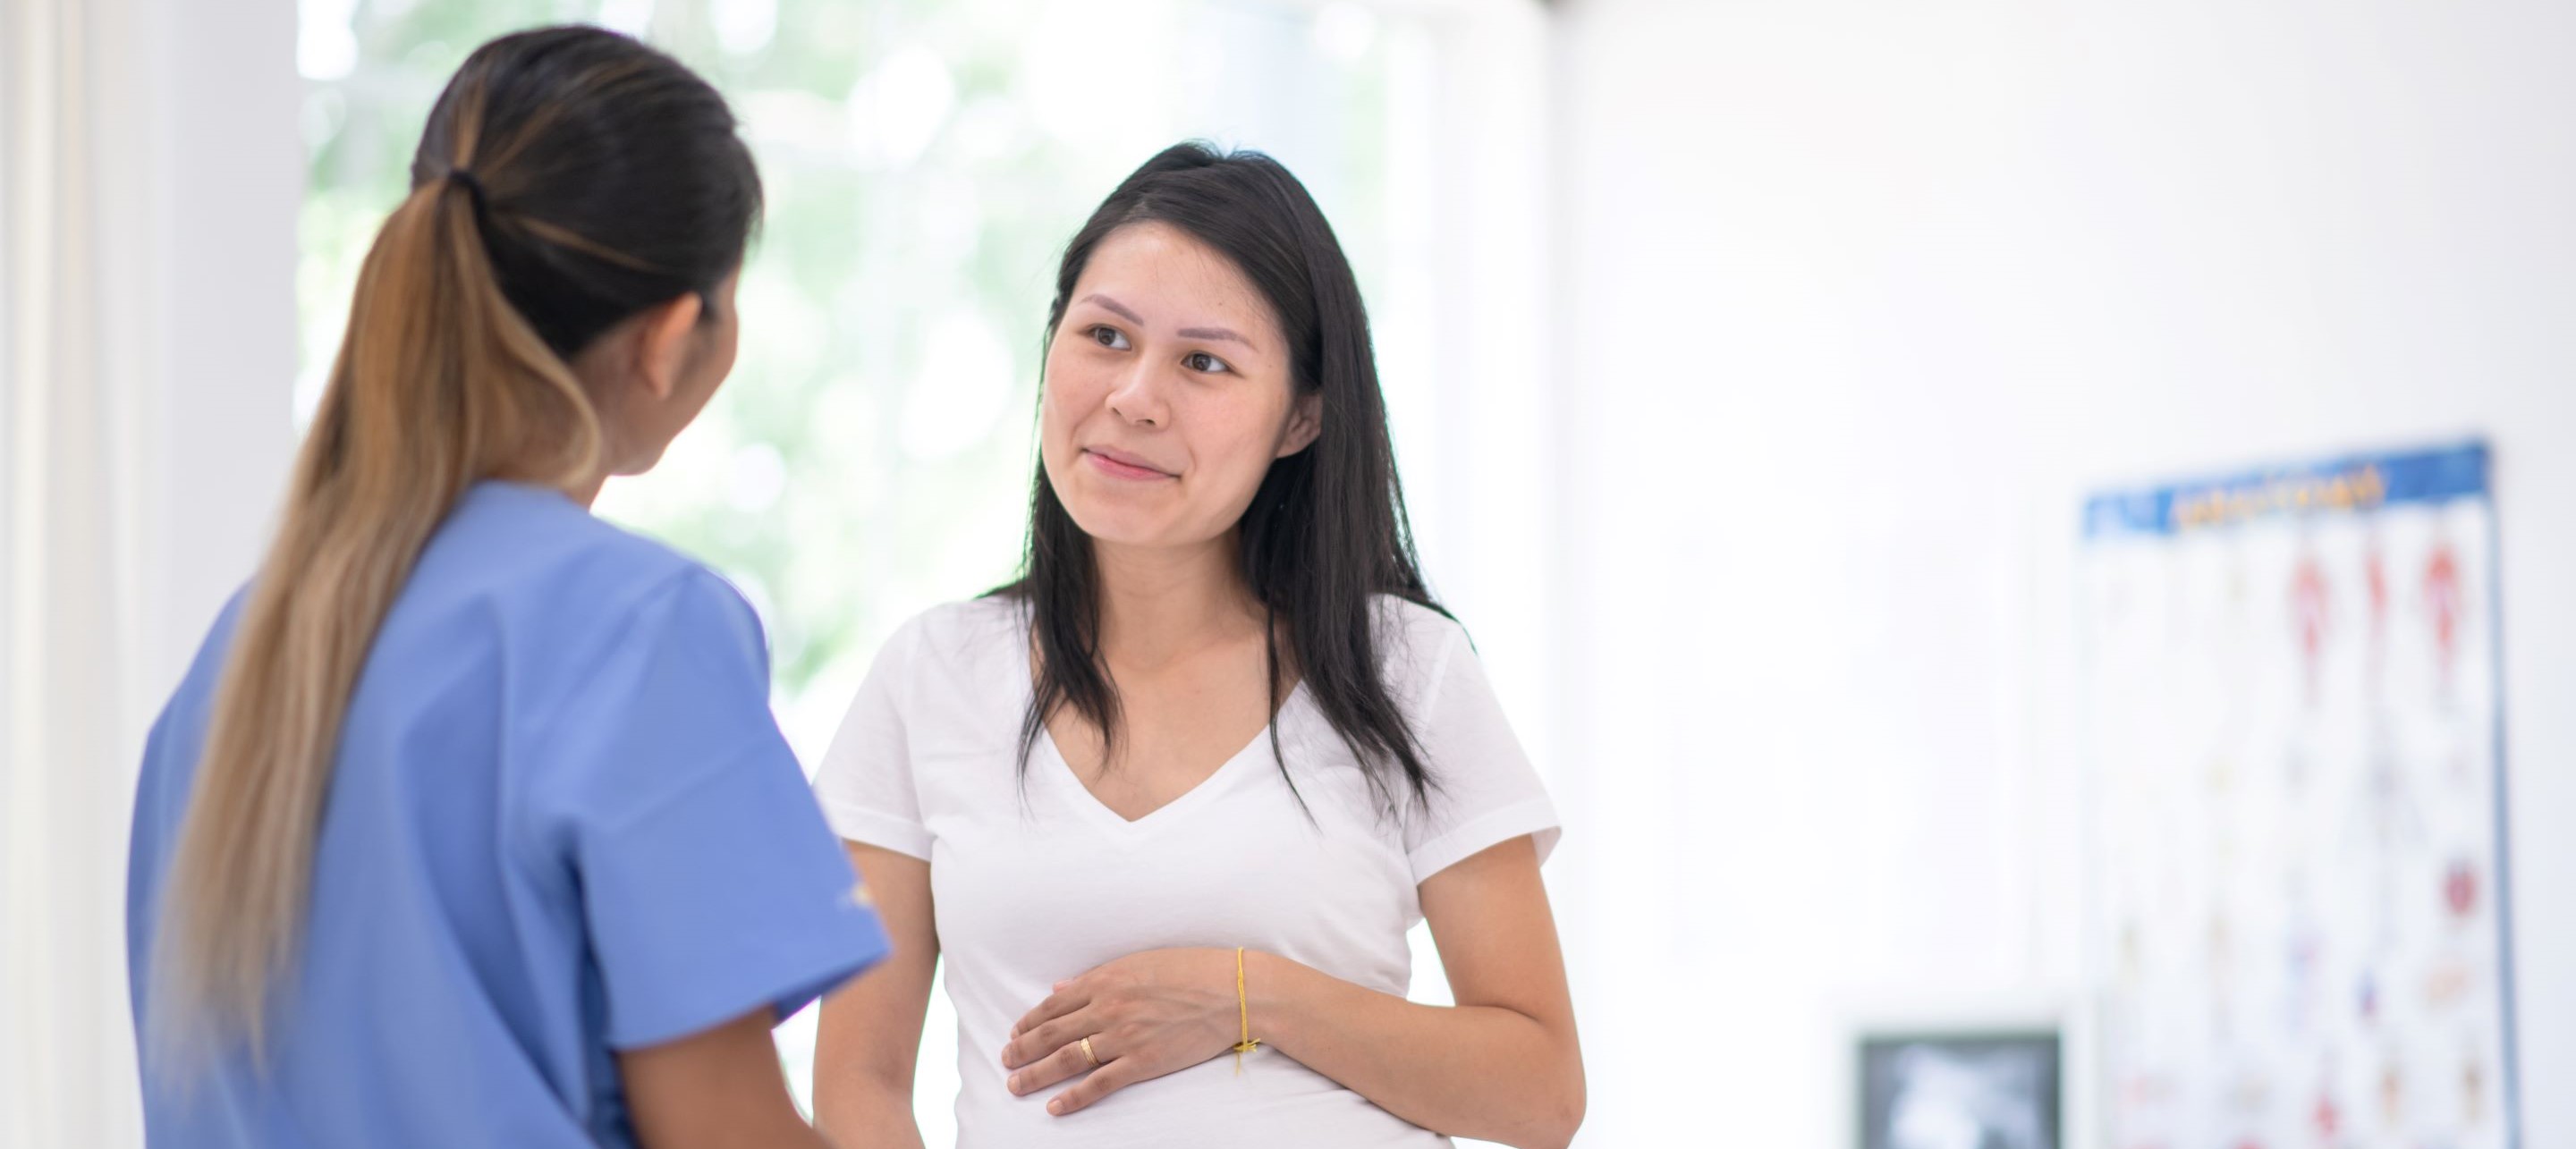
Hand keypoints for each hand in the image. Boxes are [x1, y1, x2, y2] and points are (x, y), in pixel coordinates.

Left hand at [999, 947, 1241, 1115]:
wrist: (1233, 990)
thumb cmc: (1191, 969)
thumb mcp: (1139, 962)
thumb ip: (1097, 976)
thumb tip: (1061, 987)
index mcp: (1105, 981)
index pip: (1053, 1005)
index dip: (1029, 1021)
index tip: (1015, 1031)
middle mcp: (1107, 1009)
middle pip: (1051, 1033)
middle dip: (1022, 1049)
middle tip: (1005, 1060)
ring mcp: (1123, 1037)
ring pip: (1067, 1059)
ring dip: (1036, 1074)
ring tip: (1016, 1085)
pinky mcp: (1143, 1062)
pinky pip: (1099, 1084)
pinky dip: (1073, 1097)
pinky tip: (1055, 1107)